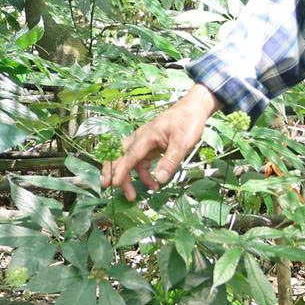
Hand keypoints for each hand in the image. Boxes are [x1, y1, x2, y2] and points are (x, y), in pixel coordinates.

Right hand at [102, 85, 219, 200]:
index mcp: (146, 136)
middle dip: (113, 172)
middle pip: (121, 156)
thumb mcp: (183, 143)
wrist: (193, 108)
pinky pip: (140, 162)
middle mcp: (141, 138)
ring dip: (128, 177)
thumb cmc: (188, 122)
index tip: (113, 184)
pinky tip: (152, 184)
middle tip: (110, 188)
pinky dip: (142, 174)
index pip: (129, 156)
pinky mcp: (150, 146)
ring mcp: (144, 142)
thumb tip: (160, 179)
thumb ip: (170, 161)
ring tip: (133, 196)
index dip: (120, 171)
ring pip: (129, 161)